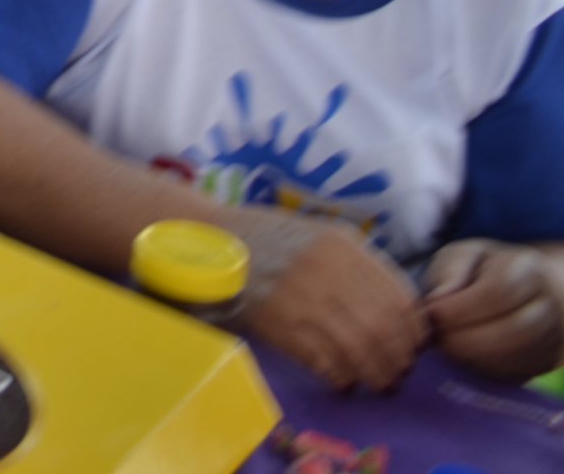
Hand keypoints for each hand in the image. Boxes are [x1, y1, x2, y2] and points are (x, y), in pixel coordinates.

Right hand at [233, 209, 426, 391]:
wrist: (207, 241)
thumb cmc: (266, 240)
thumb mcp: (318, 236)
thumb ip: (357, 264)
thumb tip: (399, 311)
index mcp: (343, 245)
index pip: (400, 298)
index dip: (413, 331)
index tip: (411, 347)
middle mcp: (328, 269)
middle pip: (384, 328)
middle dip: (398, 359)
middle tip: (396, 373)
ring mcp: (302, 295)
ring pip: (360, 349)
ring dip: (374, 374)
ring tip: (374, 383)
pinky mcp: (279, 322)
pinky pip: (325, 361)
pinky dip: (341, 378)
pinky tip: (341, 382)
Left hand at [423, 240, 563, 380]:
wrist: (529, 290)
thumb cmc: (485, 271)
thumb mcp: (463, 256)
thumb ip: (450, 271)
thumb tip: (436, 300)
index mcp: (526, 269)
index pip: (499, 293)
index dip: (462, 307)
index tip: (433, 312)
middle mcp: (548, 304)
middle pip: (515, 330)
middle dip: (468, 338)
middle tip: (438, 337)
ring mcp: (553, 335)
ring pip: (519, 356)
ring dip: (476, 357)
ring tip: (447, 347)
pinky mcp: (546, 361)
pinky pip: (519, 372)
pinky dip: (487, 370)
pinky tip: (464, 358)